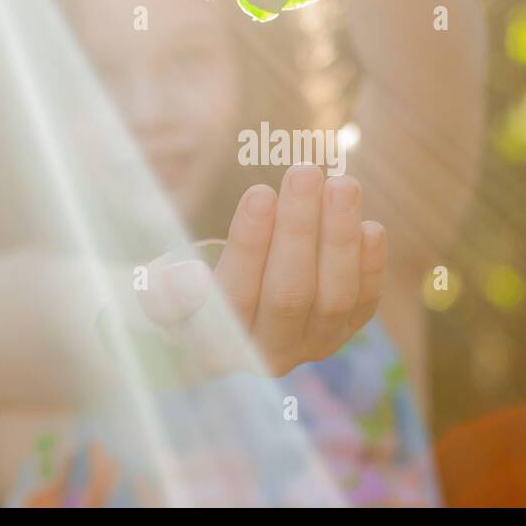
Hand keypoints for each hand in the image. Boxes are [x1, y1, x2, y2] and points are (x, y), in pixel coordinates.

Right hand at [136, 166, 387, 375]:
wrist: (217, 325)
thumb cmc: (180, 296)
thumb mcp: (155, 293)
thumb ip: (164, 290)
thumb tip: (191, 279)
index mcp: (217, 346)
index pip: (236, 295)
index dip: (250, 244)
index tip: (260, 192)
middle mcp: (268, 354)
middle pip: (291, 294)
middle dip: (300, 229)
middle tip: (305, 172)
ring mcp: (310, 346)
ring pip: (335, 298)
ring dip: (341, 238)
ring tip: (342, 184)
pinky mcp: (341, 332)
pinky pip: (363, 304)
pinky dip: (371, 267)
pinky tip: (371, 226)